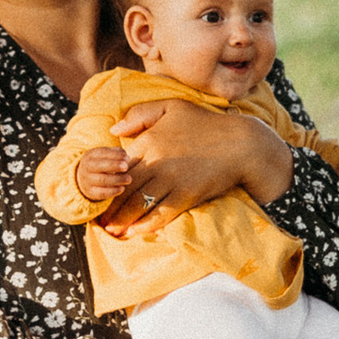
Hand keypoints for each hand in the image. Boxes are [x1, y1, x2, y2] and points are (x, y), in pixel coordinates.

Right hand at [71, 143, 132, 210]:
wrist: (84, 179)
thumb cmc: (101, 164)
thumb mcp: (106, 156)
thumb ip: (117, 154)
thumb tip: (126, 158)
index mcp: (91, 155)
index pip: (102, 153)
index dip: (116, 156)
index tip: (127, 158)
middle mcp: (86, 167)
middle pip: (100, 166)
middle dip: (114, 166)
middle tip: (126, 167)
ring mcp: (87, 181)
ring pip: (102, 180)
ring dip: (117, 179)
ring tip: (128, 179)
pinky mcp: (91, 192)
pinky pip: (102, 193)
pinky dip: (113, 191)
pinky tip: (122, 188)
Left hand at [99, 98, 294, 232]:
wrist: (240, 144)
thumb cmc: (206, 123)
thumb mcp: (172, 107)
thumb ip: (140, 115)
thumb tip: (114, 130)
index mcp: (148, 141)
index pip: (118, 166)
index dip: (106, 182)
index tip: (98, 193)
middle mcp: (156, 162)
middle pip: (124, 190)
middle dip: (109, 208)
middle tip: (99, 220)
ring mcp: (171, 181)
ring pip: (138, 205)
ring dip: (122, 220)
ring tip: (112, 231)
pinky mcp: (186, 196)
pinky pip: (160, 214)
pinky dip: (145, 225)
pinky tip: (135, 232)